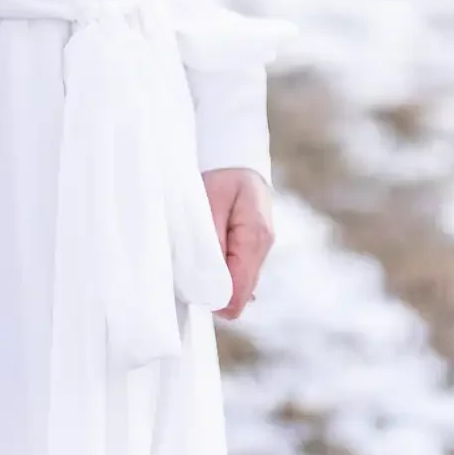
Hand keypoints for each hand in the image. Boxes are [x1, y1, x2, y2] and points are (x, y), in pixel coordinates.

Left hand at [201, 164, 274, 318]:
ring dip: (216, 279)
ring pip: (238, 288)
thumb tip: (210, 283)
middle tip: (190, 262)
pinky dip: (221, 272)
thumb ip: (211, 243)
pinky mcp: (254, 250)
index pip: (237, 294)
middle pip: (238, 296)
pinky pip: (237, 275)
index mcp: (255, 237)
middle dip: (212, 288)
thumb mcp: (210, 202)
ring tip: (198, 250)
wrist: (236, 157)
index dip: (213, 297)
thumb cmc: (221, 175)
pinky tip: (209, 252)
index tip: (191, 280)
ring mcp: (261, 250)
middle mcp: (263, 248)